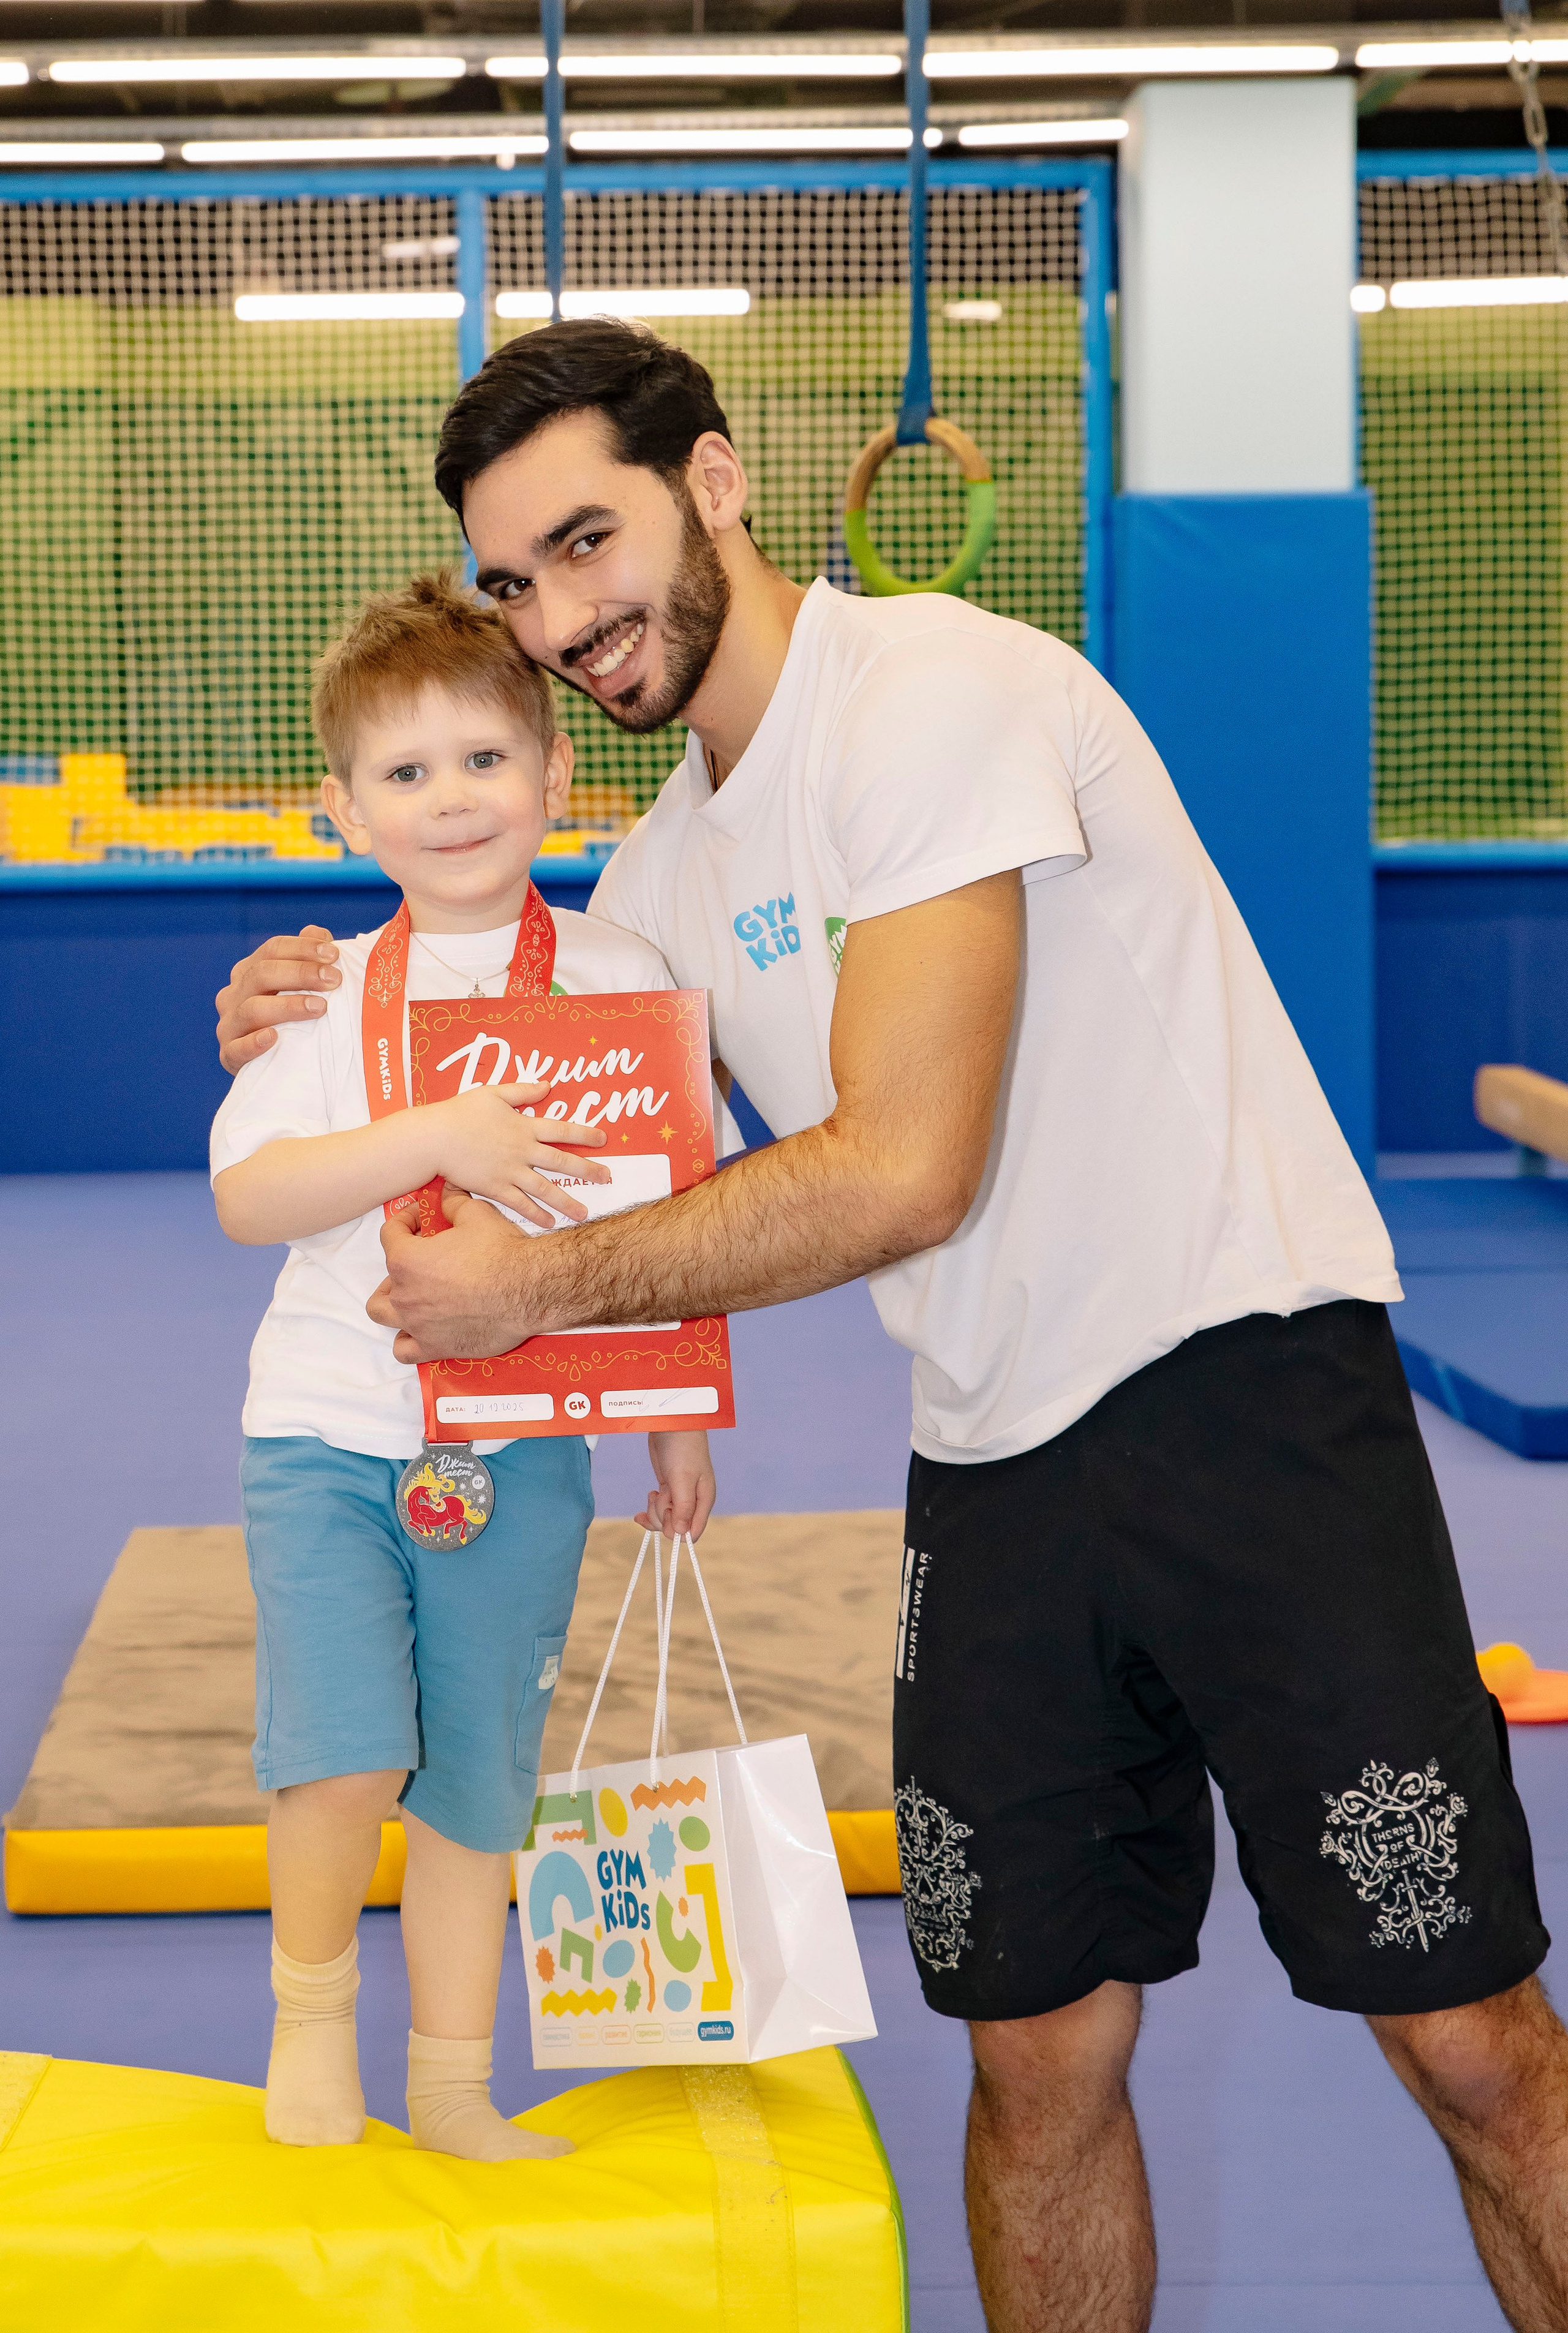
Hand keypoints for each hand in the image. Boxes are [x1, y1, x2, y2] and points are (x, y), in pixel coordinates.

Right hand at [216, 926, 340, 1072]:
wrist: (279, 1065)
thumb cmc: (295, 1018)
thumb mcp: (303, 986)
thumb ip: (309, 958)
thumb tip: (318, 933)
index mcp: (250, 971)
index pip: (272, 949)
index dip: (303, 948)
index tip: (333, 954)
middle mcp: (234, 994)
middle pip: (262, 974)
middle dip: (301, 973)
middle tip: (334, 980)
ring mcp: (229, 1025)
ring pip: (252, 1009)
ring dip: (287, 1006)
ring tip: (320, 1007)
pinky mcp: (229, 1055)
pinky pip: (236, 1049)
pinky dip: (253, 1043)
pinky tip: (274, 1037)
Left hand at [368, 1189, 551, 1360]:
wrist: (530, 1289)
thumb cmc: (502, 1252)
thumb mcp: (477, 1215)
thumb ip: (454, 1203)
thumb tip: (448, 1190)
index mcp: (407, 1259)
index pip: (390, 1234)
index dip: (405, 1221)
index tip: (421, 1219)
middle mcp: (405, 1293)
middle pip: (386, 1276)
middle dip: (400, 1265)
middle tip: (424, 1260)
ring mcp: (417, 1324)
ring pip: (383, 1314)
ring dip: (393, 1303)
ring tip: (412, 1295)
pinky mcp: (435, 1347)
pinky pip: (404, 1350)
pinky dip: (407, 1340)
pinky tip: (421, 1330)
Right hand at [429, 1083, 608, 1228]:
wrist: (434, 1138)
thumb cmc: (460, 1112)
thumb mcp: (493, 1093)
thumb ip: (522, 1091)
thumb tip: (548, 1085)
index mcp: (524, 1126)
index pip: (562, 1129)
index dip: (585, 1133)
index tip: (604, 1139)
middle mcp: (522, 1150)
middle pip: (562, 1161)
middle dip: (588, 1170)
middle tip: (608, 1177)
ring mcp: (510, 1171)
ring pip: (546, 1188)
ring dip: (567, 1202)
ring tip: (585, 1214)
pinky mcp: (496, 1188)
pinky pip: (521, 1203)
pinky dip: (537, 1214)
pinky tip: (551, 1223)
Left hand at [637, 1431, 715, 1540]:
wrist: (672, 1423)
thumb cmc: (683, 1448)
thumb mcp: (683, 1478)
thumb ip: (683, 1507)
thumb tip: (680, 1534)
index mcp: (704, 1500)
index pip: (693, 1532)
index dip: (677, 1531)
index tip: (667, 1513)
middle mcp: (693, 1501)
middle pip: (675, 1527)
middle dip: (662, 1516)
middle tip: (659, 1496)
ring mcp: (680, 1496)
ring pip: (665, 1519)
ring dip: (655, 1509)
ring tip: (654, 1491)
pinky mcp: (668, 1489)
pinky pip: (659, 1508)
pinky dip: (650, 1507)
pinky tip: (648, 1496)